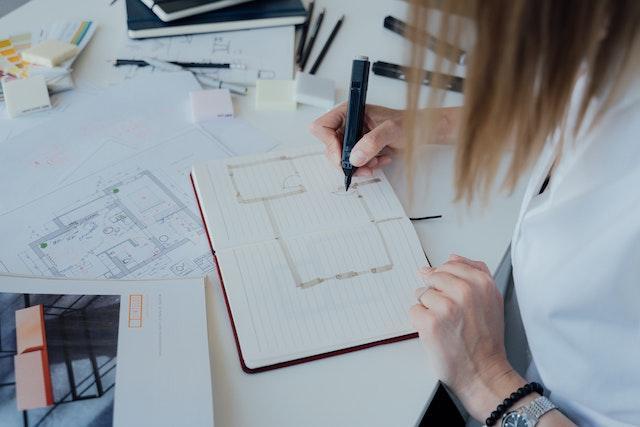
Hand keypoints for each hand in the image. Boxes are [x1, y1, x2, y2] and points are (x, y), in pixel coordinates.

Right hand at [309, 103, 403, 176]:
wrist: (419, 132)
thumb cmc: (407, 123)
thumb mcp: (392, 129)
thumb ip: (373, 141)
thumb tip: (355, 157)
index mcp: (349, 112)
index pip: (322, 127)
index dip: (329, 144)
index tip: (343, 157)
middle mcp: (347, 124)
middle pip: (329, 147)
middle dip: (345, 160)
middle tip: (362, 166)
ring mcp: (352, 138)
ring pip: (340, 159)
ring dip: (358, 166)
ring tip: (376, 161)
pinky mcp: (358, 150)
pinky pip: (352, 164)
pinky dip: (366, 167)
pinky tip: (380, 160)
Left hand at [410, 255, 524, 420]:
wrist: (483, 372)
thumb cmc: (486, 340)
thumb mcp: (491, 299)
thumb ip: (475, 273)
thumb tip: (452, 257)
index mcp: (482, 283)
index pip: (451, 264)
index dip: (446, 278)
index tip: (448, 290)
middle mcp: (465, 291)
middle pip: (433, 276)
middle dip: (436, 293)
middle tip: (449, 313)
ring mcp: (447, 306)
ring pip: (422, 293)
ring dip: (428, 308)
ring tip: (445, 324)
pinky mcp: (430, 321)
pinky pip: (414, 310)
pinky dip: (420, 322)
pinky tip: (436, 332)